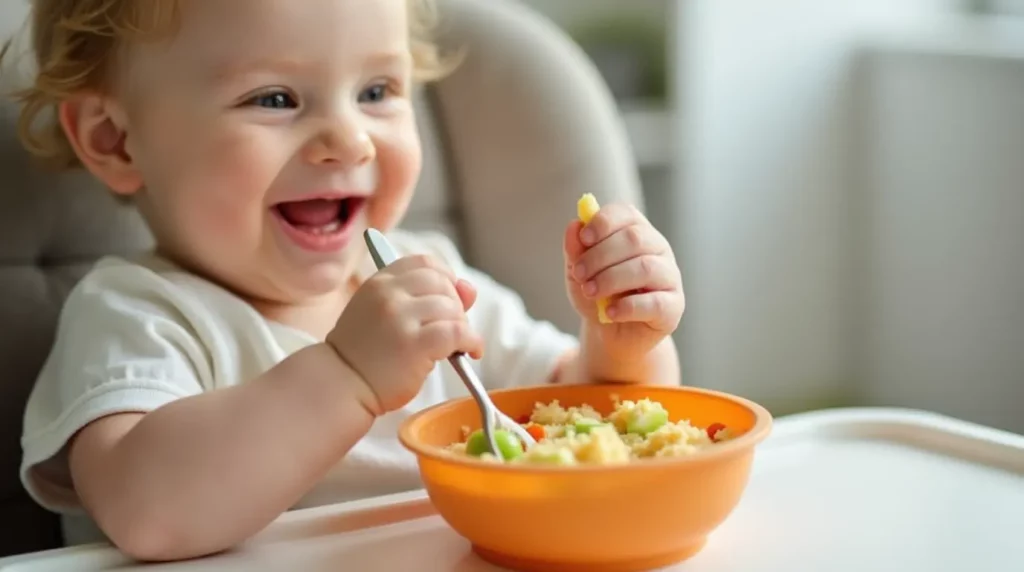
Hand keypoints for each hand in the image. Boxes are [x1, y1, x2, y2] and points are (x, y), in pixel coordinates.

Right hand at [327, 255, 482, 415]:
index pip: (424, 262)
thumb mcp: (385, 315)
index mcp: (379, 282)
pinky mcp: (414, 344)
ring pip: (452, 308)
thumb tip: (469, 288)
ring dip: (462, 326)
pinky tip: (470, 352)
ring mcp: (400, 317)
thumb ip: (424, 298)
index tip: (449, 296)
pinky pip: (458, 332)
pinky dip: (472, 342)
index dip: (445, 277)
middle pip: (442, 283)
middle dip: (455, 305)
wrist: (341, 385)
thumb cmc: (364, 354)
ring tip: (455, 345)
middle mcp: (389, 294)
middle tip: (450, 328)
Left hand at [564, 202, 684, 357]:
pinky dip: (628, 306)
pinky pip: (655, 302)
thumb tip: (575, 225)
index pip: (626, 214)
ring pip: (646, 267)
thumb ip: (575, 250)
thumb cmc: (598, 295)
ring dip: (611, 279)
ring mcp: (669, 276)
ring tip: (590, 292)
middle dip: (600, 256)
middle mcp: (657, 249)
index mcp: (635, 231)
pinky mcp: (673, 306)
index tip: (584, 239)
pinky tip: (610, 312)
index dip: (603, 222)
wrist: (610, 333)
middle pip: (634, 239)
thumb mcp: (579, 273)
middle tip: (579, 274)